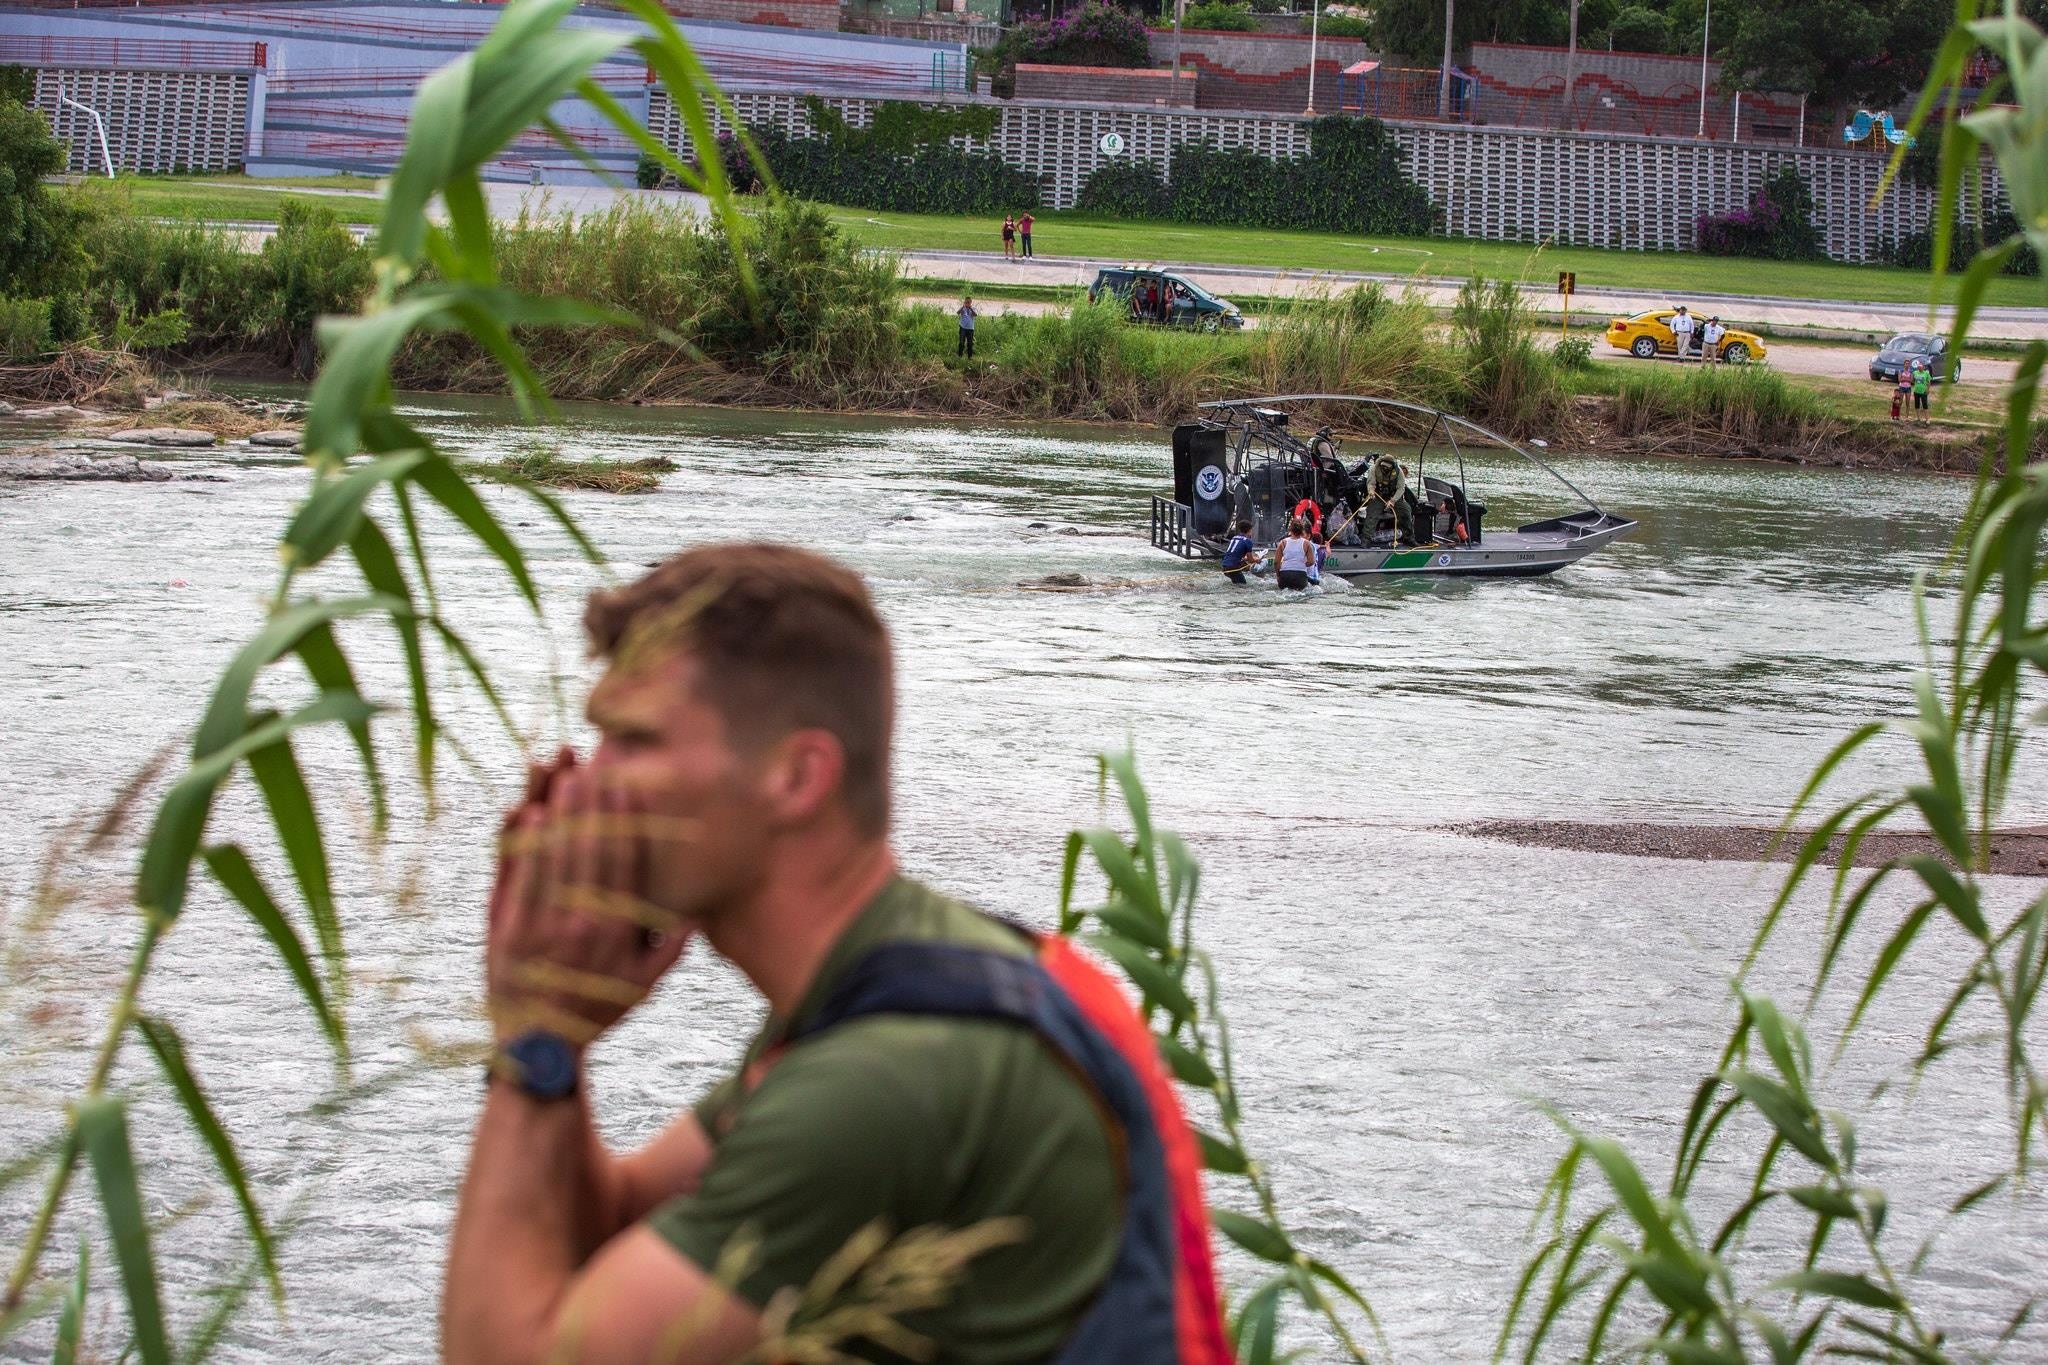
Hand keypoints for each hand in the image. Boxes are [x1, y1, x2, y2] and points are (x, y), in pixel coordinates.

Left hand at [487, 750, 691, 1051]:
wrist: (538, 1048)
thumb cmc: (595, 1012)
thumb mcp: (643, 987)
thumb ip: (671, 950)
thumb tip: (697, 914)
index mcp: (620, 932)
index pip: (626, 863)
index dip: (626, 822)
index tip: (627, 788)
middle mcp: (585, 924)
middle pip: (591, 850)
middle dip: (592, 802)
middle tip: (594, 763)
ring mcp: (543, 926)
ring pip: (555, 856)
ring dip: (559, 812)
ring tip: (563, 774)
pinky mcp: (507, 931)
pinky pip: (517, 878)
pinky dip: (523, 845)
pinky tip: (527, 814)